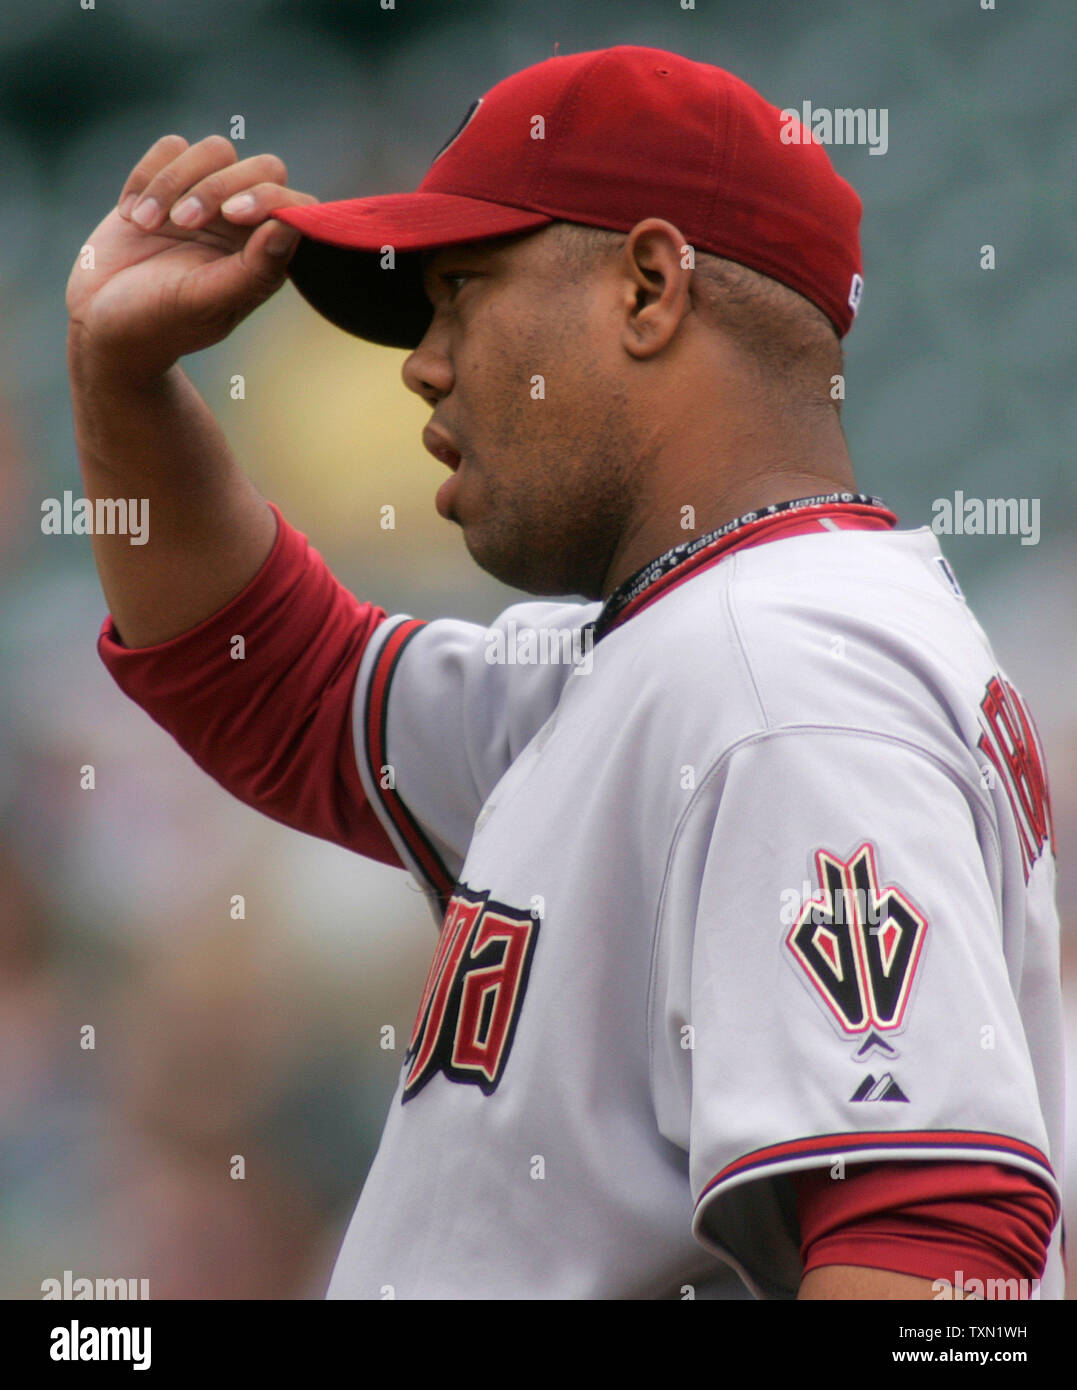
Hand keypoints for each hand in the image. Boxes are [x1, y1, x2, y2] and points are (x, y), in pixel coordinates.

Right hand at [66, 134, 317, 381]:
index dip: (270, 197)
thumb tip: (290, 225)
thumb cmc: (158, 322)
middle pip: (263, 167)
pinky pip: (172, 147)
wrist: (99, 320)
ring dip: (174, 182)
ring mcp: (208, 199)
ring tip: (145, 224)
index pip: (296, 206)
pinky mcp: (169, 182)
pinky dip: (147, 175)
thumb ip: (255, 269)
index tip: (232, 214)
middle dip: (218, 186)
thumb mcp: (206, 302)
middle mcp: (245, 225)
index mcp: (265, 258)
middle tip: (183, 222)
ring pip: (216, 150)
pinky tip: (132, 215)